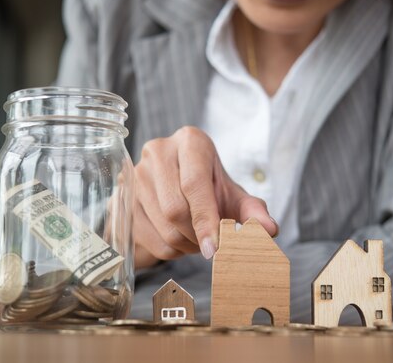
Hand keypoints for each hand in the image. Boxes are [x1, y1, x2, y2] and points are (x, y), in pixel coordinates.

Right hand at [133, 126, 277, 268]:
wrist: (176, 188)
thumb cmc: (211, 190)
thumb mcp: (234, 196)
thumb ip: (253, 211)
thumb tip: (269, 230)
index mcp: (190, 141)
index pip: (194, 183)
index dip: (206, 219)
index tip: (215, 248)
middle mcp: (158, 151)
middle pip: (175, 209)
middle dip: (197, 235)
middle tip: (212, 243)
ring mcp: (135, 174)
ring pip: (162, 227)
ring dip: (185, 245)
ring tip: (197, 238)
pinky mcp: (122, 198)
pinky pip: (147, 238)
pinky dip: (169, 250)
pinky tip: (178, 239)